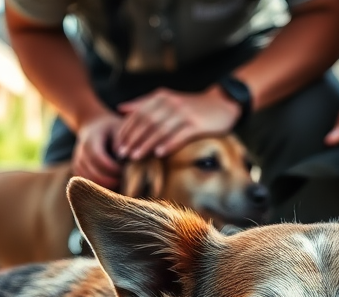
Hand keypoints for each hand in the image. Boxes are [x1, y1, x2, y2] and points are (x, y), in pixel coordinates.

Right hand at [73, 111, 122, 188]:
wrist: (93, 124)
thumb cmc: (110, 127)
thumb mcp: (118, 128)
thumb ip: (120, 141)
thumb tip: (122, 156)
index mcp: (91, 140)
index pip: (98, 158)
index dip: (110, 167)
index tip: (123, 170)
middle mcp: (81, 151)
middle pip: (91, 171)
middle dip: (107, 180)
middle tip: (121, 181)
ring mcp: (77, 160)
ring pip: (86, 178)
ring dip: (101, 185)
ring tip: (115, 183)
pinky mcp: (77, 167)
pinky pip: (83, 181)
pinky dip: (94, 186)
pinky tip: (106, 185)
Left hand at [115, 87, 240, 160]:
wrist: (222, 103)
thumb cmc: (191, 106)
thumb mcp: (167, 100)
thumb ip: (144, 104)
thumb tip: (121, 109)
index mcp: (161, 97)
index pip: (138, 114)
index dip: (126, 130)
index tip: (116, 145)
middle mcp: (171, 103)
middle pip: (146, 122)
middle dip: (132, 139)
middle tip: (121, 154)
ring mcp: (184, 113)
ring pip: (161, 129)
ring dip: (146, 144)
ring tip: (135, 157)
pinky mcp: (197, 124)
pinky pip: (180, 135)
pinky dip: (169, 144)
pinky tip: (159, 154)